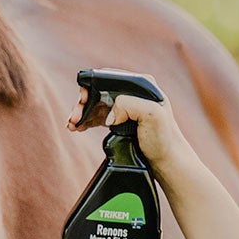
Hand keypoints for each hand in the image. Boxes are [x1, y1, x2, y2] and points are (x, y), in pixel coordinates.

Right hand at [66, 76, 182, 175]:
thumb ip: (130, 104)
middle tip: (73, 117)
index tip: (82, 100)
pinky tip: (77, 127)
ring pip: (95, 103)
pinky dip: (85, 120)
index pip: (108, 77)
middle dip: (82, 102)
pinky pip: (97, 115)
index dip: (91, 86)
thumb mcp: (152, 116)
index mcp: (141, 84)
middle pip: (98, 91)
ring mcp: (125, 106)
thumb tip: (110, 112)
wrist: (167, 161)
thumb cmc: (164, 139)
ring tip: (71, 125)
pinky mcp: (120, 119)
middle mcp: (132, 92)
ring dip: (81, 112)